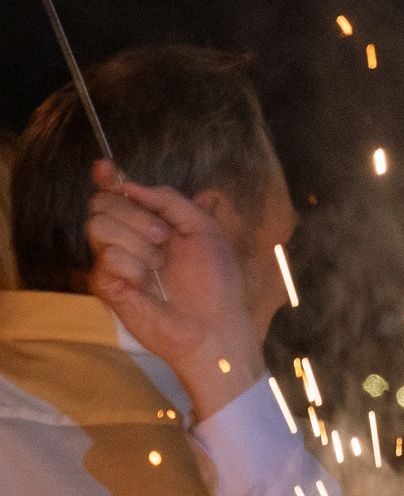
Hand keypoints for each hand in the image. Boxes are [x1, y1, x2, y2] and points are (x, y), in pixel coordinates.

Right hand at [86, 168, 260, 418]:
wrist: (213, 325)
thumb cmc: (215, 281)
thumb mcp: (204, 228)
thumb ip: (169, 199)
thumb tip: (131, 185)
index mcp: (150, 221)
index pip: (116, 192)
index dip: (108, 178)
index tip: (106, 170)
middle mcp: (128, 238)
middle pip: (101, 203)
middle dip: (135, 215)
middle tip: (163, 239)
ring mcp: (115, 261)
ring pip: (97, 227)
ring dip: (136, 244)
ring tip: (159, 267)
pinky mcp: (106, 285)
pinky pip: (106, 259)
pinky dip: (132, 268)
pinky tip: (147, 285)